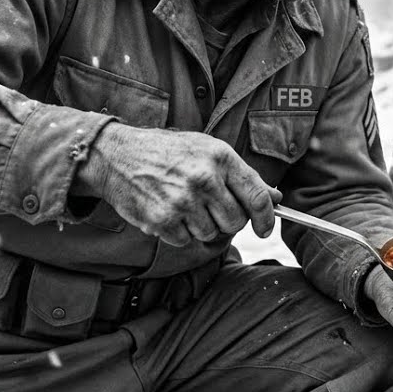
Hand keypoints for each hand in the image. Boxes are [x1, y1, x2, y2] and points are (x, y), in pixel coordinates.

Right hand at [77, 122, 281, 245]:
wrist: (117, 155)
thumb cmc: (167, 152)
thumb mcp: (208, 151)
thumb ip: (242, 176)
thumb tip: (275, 198)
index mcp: (220, 157)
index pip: (257, 196)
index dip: (266, 219)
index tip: (264, 229)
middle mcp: (204, 178)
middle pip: (235, 221)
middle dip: (227, 221)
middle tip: (210, 209)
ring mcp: (182, 200)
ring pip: (211, 234)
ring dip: (200, 226)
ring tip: (184, 204)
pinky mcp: (162, 219)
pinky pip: (185, 240)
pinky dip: (178, 232)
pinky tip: (167, 211)